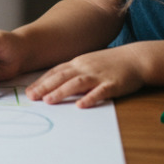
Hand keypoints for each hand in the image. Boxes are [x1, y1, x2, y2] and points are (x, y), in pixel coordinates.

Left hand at [24, 48, 144, 107]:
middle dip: (45, 86)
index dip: (41, 81)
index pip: (55, 72)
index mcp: (78, 63)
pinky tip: (80, 105)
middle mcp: (85, 67)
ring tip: (49, 100)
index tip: (28, 91)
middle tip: (31, 97)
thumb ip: (73, 73)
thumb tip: (55, 85)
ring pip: (77, 83)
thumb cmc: (110, 63)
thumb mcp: (88, 64)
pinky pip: (100, 91)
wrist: (136, 58)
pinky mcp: (113, 84)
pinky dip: (89, 98)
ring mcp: (98, 75)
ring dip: (61, 92)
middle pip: (61, 76)